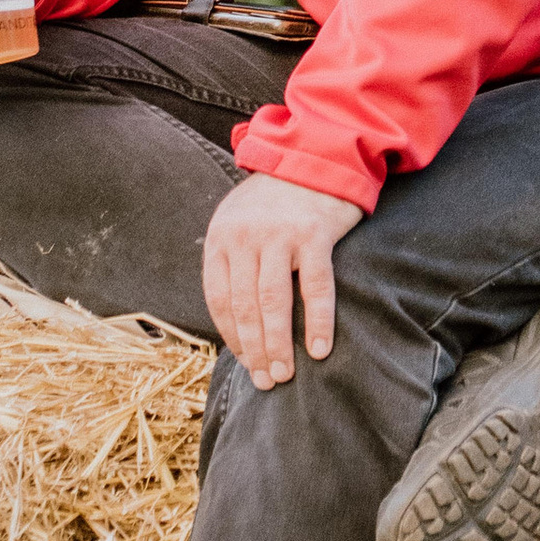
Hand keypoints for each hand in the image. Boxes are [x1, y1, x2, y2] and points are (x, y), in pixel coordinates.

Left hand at [203, 171, 363, 388]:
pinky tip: (321, 349)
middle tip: (265, 382)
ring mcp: (279, 234)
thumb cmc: (277, 203)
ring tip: (285, 374)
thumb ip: (234, 262)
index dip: (231, 337)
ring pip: (273, 302)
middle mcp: (245, 236)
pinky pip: (315, 287)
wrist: (316, 158)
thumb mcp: (240, 223)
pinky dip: (318, 322)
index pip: (219, 299)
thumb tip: (236, 323)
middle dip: (254, 350)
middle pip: (244, 306)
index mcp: (221, 236)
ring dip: (279, 345)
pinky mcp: (314, 233)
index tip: (245, 363)